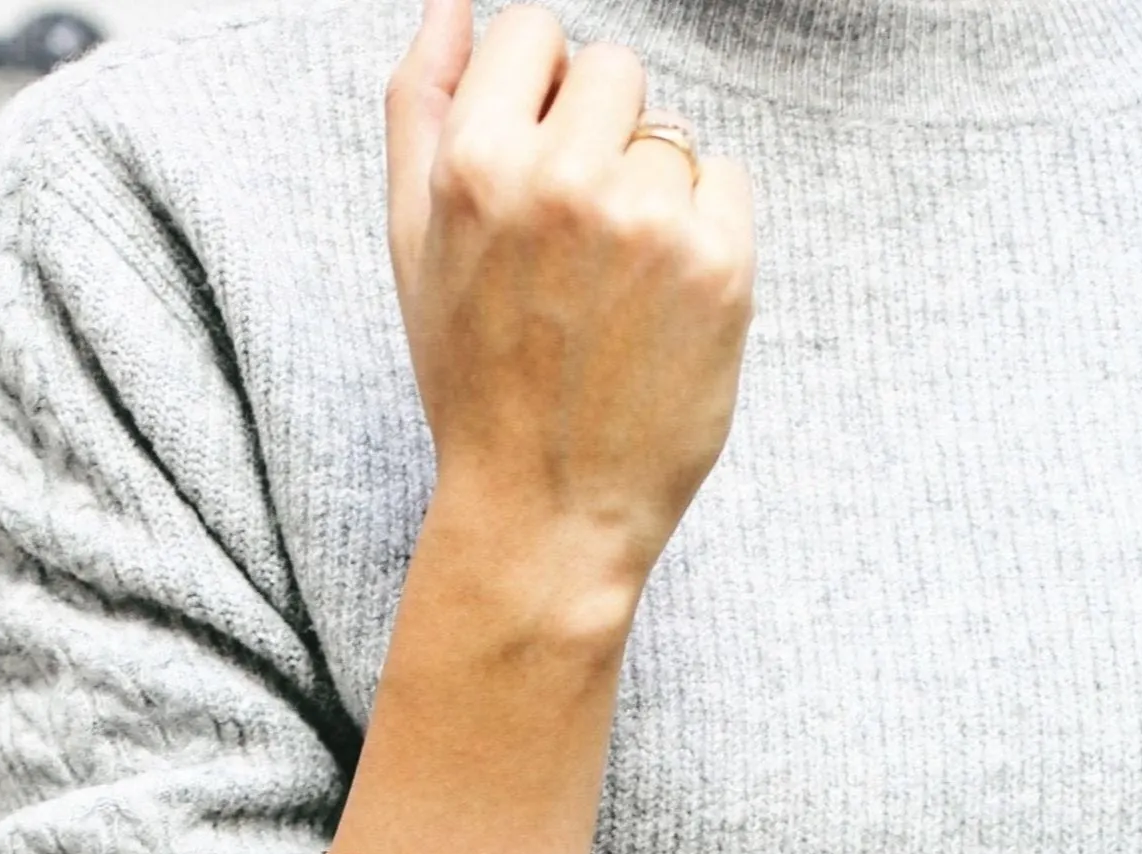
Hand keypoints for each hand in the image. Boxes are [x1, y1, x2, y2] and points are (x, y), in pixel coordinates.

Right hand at [385, 0, 753, 622]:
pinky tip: (662, 306)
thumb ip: (421, 108)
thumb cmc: (474, 383)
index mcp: (477, 164)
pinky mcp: (720, 266)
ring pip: (673, 134)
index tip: (541, 168)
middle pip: (617, 71)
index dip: (543, 95)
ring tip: (617, 290)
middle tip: (578, 247)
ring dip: (654, 192)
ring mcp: (649, 222)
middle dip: (602, 137)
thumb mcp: (415, 245)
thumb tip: (455, 2)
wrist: (545, 514)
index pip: (537, 30)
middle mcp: (563, 179)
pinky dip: (704, 232)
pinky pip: (726, 182)